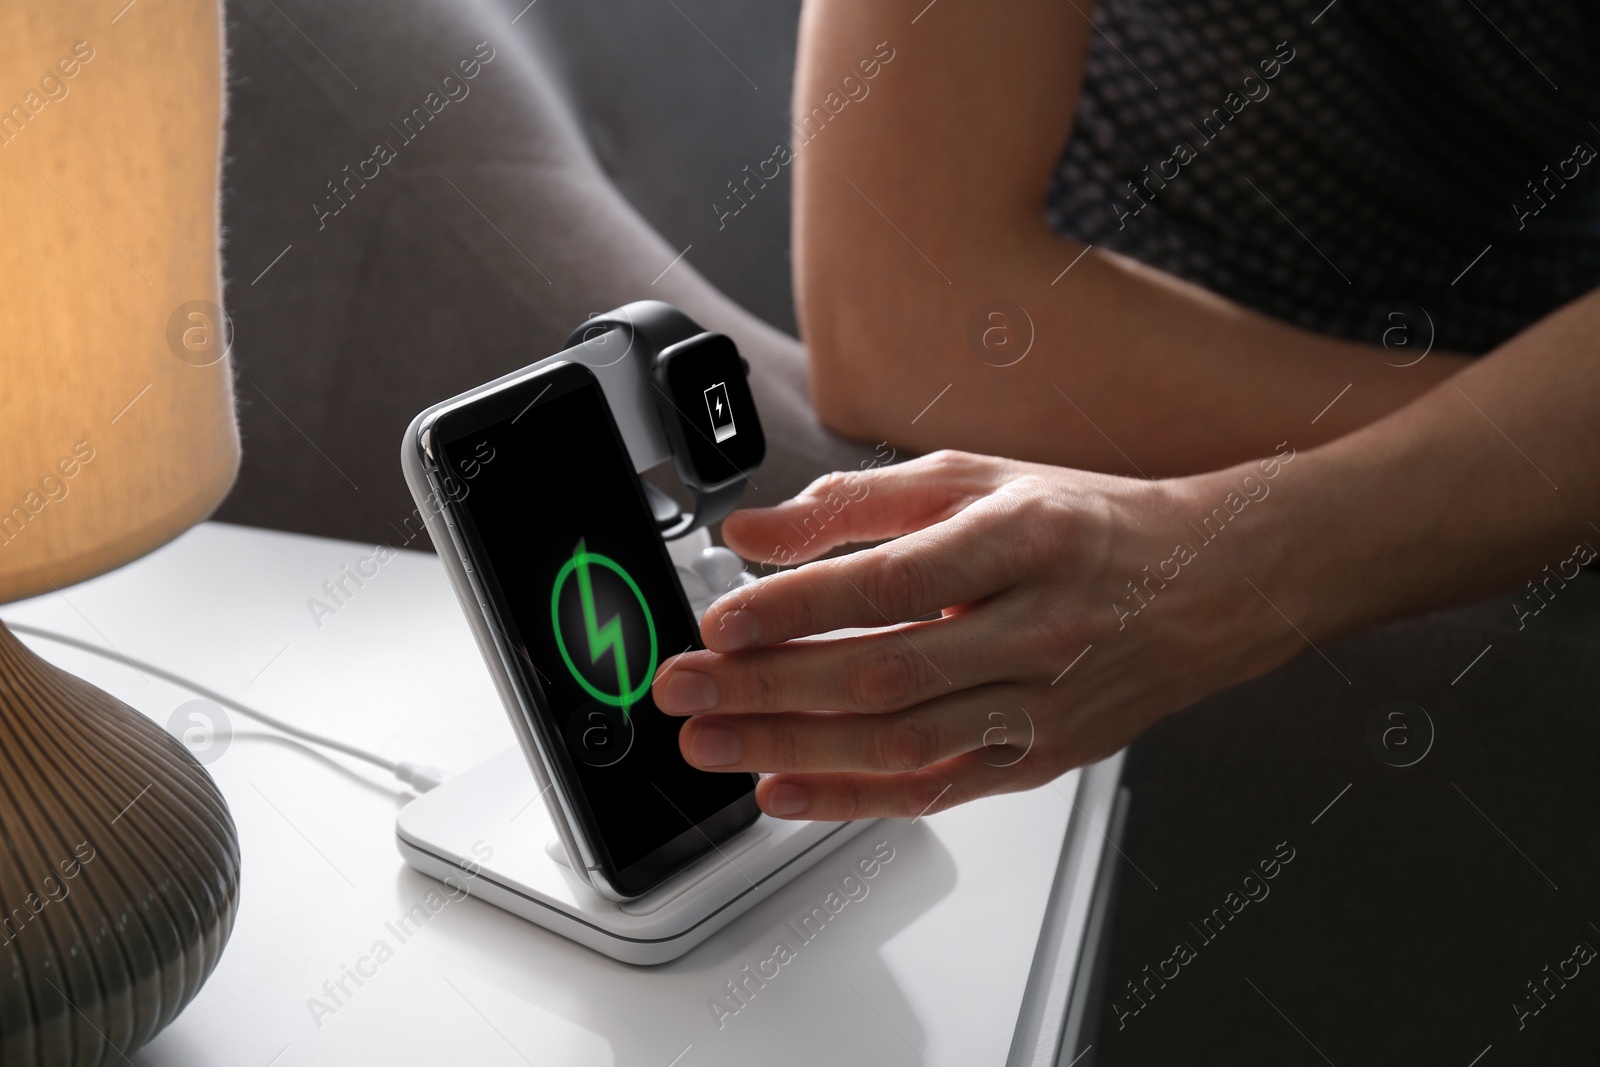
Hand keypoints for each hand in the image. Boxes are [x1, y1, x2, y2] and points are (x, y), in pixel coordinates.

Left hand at [650, 449, 1305, 819]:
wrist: (1205, 584)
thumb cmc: (1084, 523)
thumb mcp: (977, 478)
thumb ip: (860, 500)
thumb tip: (753, 531)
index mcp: (1023, 540)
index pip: (892, 582)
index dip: (797, 605)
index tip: (720, 619)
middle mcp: (1038, 629)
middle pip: (885, 673)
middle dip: (768, 687)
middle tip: (684, 690)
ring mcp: (1044, 707)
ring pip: (904, 744)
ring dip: (794, 748)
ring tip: (711, 744)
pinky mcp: (1040, 760)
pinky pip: (937, 792)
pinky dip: (853, 798)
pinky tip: (783, 789)